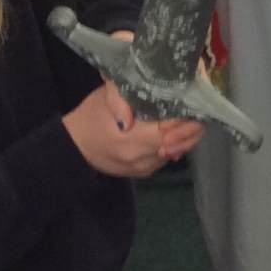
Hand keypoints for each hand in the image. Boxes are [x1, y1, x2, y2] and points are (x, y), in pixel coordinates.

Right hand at [63, 82, 201, 177]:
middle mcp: (140, 158)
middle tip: (196, 110)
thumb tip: (141, 113)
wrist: (74, 147)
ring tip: (188, 118)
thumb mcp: (104, 97)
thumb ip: (123, 98)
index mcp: (132, 139)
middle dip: (189, 126)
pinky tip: (174, 132)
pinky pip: (166, 158)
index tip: (193, 102)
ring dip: (184, 136)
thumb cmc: (91, 116)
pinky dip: (173, 145)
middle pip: (177, 142)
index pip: (169, 129)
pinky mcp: (143, 173)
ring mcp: (143, 168)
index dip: (185, 117)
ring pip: (175, 151)